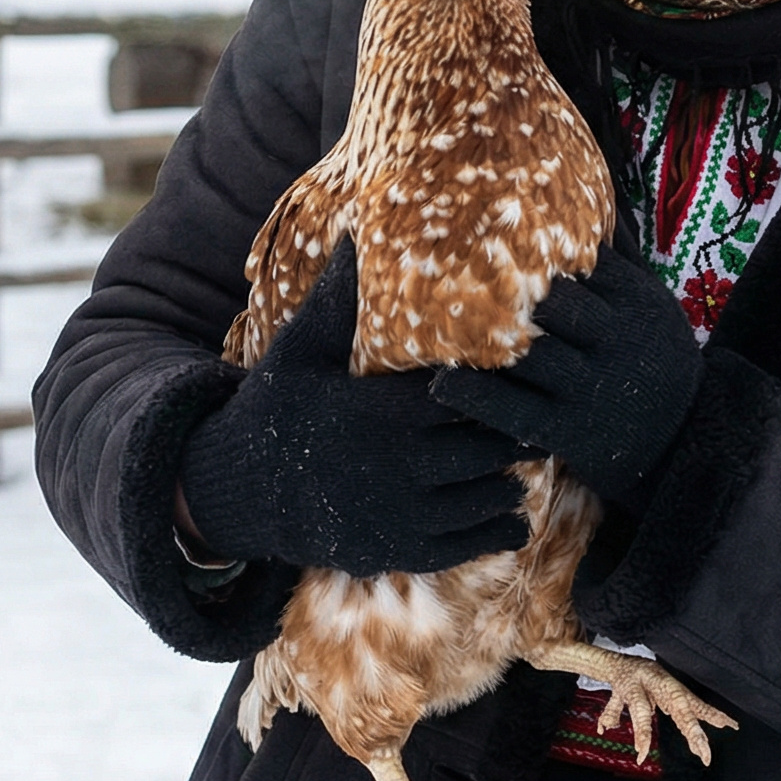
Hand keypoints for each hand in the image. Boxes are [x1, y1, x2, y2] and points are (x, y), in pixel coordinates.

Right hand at [180, 238, 529, 576]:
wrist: (243, 490)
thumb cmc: (278, 407)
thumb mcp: (301, 348)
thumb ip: (339, 298)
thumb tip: (359, 231)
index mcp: (383, 411)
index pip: (465, 397)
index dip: (497, 386)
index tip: (522, 371)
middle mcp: (399, 465)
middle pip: (486, 448)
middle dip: (513, 433)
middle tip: (537, 415)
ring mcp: (401, 514)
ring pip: (485, 496)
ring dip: (510, 479)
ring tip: (526, 460)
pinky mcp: (398, 549)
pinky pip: (467, 543)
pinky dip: (497, 527)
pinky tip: (512, 511)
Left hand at [431, 246, 701, 506]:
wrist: (688, 440)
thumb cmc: (657, 358)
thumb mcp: (654, 304)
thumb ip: (622, 257)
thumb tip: (592, 196)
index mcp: (637, 302)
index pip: (583, 263)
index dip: (537, 247)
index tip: (491, 228)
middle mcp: (616, 341)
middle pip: (554, 302)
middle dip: (510, 287)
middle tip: (453, 266)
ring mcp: (591, 389)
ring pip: (528, 353)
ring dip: (480, 338)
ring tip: (433, 321)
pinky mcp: (569, 431)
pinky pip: (513, 412)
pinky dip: (475, 396)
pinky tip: (440, 382)